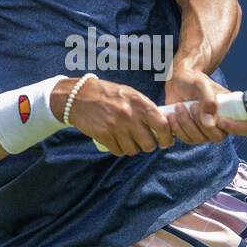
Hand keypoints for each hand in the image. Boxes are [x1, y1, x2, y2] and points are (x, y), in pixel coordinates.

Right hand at [52, 76, 175, 156]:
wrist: (79, 96)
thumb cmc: (108, 94)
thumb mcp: (130, 94)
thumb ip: (145, 108)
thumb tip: (162, 126)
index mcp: (139, 102)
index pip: (162, 125)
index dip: (167, 137)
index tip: (165, 141)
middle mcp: (129, 115)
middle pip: (149, 144)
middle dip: (148, 145)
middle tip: (143, 141)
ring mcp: (116, 126)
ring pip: (133, 150)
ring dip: (132, 148)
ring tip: (127, 139)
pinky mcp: (104, 135)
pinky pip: (119, 151)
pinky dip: (119, 148)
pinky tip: (115, 139)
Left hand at [161, 65, 246, 145]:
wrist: (178, 82)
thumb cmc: (194, 80)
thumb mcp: (201, 84)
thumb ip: (208, 100)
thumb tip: (210, 123)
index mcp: (232, 110)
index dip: (236, 127)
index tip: (220, 119)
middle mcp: (222, 124)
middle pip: (218, 137)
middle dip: (202, 123)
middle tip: (192, 106)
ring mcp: (207, 132)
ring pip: (200, 139)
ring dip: (187, 123)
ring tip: (180, 107)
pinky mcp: (192, 134)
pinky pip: (187, 139)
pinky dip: (178, 128)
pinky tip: (174, 115)